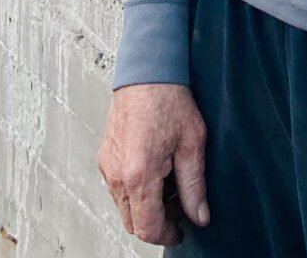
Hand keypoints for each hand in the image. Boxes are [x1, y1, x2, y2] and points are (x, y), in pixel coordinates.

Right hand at [98, 82, 209, 245]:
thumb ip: (195, 186)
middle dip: (156, 223)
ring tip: (169, 184)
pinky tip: (154, 172)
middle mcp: (118, 173)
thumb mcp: (192, 143)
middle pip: (133, 222)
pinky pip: (118, 188)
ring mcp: (109, 166)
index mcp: (139, 174)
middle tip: (179, 207)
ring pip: (124, 207)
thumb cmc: (169, 98)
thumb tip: (200, 216)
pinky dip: (135, 191)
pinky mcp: (106, 157)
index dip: (167, 235)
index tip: (180, 231)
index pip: (148, 227)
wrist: (147, 71)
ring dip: (145, 207)